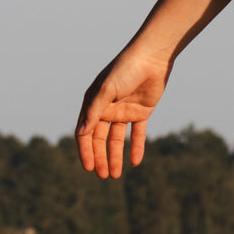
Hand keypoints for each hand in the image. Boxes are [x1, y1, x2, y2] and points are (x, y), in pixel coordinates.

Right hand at [76, 49, 172, 177]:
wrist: (151, 57)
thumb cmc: (125, 69)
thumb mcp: (107, 90)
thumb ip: (95, 110)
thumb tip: (82, 133)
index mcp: (93, 103)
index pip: (85, 132)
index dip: (86, 151)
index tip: (89, 167)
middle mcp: (107, 109)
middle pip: (100, 139)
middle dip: (100, 158)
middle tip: (103, 175)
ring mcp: (124, 111)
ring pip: (117, 139)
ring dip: (116, 156)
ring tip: (116, 175)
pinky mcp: (141, 112)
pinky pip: (138, 134)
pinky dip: (136, 147)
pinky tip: (135, 162)